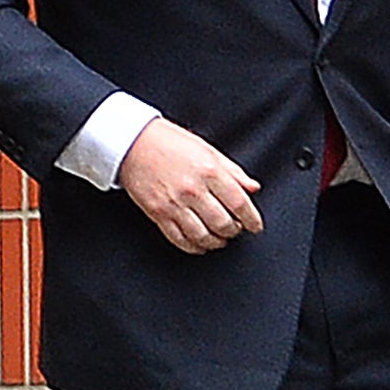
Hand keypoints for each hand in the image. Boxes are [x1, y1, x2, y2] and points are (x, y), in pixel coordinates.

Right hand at [119, 119, 263, 254]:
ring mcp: (175, 204)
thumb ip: (233, 171)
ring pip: (203, 236)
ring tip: (220, 238)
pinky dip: (194, 247)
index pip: (239, 203)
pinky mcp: (159, 214)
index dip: (251, 219)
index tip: (255, 225)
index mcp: (209, 171)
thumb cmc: (170, 142)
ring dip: (216, 241)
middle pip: (223, 223)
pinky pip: (180, 239)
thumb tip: (252, 187)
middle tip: (236, 229)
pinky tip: (200, 244)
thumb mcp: (208, 150)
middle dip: (234, 231)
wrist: (134, 143)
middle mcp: (193, 190)